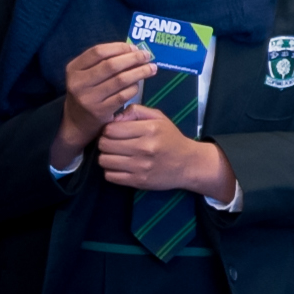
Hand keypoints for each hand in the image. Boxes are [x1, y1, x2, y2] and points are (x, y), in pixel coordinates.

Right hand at [57, 42, 154, 161]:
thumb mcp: (86, 74)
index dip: (119, 47)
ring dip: (139, 72)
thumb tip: (134, 50)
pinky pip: (124, 95)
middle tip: (147, 56)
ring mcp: (89, 98)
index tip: (134, 47)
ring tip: (151, 68)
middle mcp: (78, 83)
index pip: (98, 51)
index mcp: (74, 69)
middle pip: (111, 65)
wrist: (77, 121)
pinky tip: (140, 84)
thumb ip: (104, 61)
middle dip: (133, 58)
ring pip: (120, 80)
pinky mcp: (100, 111)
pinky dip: (134, 87)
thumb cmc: (87, 92)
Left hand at [95, 102, 233, 196]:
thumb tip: (113, 117)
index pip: (111, 129)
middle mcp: (145, 148)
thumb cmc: (171, 138)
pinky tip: (120, 167)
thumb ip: (136, 111)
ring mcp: (141, 166)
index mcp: (149, 129)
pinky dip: (111, 171)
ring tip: (115, 155)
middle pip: (105, 144)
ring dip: (106, 157)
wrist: (188, 164)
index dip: (107, 129)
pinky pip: (110, 176)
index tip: (113, 132)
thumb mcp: (159, 118)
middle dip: (104, 142)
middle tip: (112, 143)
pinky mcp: (139, 181)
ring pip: (104, 161)